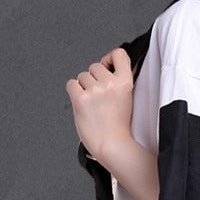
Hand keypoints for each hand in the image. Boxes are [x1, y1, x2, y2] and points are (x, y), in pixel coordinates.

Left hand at [66, 47, 133, 162]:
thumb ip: (121, 82)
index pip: (119, 54)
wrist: (112, 145)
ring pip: (82, 76)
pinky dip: (74, 92)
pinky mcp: (81, 99)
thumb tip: (113, 69)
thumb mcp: (127, 99)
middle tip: (99, 94)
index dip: (110, 57)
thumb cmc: (119, 127)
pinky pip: (71, 84)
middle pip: (95, 66)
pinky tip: (82, 102)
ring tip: (92, 103)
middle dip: (94, 78)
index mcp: (125, 83)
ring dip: (84, 87)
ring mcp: (95, 91)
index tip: (108, 64)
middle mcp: (110, 84)